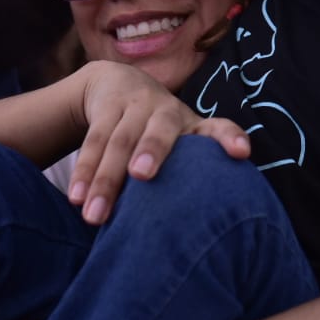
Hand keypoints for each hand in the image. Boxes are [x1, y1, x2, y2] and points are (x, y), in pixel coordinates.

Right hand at [68, 61, 249, 224]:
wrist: (117, 82)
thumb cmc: (159, 133)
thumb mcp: (179, 143)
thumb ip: (189, 176)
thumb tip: (200, 237)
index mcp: (193, 124)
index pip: (218, 128)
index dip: (230, 139)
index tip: (242, 153)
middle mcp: (167, 111)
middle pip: (161, 131)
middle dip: (152, 150)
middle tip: (143, 175)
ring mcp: (136, 105)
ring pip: (119, 141)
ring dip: (105, 179)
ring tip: (94, 216)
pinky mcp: (107, 107)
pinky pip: (93, 140)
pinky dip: (83, 171)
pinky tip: (76, 198)